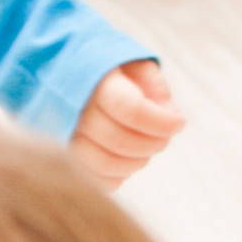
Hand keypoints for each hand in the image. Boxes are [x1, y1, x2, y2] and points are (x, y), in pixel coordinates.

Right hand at [67, 59, 183, 182]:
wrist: (62, 71)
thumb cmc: (105, 69)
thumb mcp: (132, 62)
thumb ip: (153, 83)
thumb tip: (169, 113)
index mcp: (92, 80)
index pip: (131, 110)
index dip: (160, 122)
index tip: (179, 123)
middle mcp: (72, 108)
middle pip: (120, 141)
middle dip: (153, 143)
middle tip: (165, 136)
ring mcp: (63, 136)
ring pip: (106, 165)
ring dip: (137, 161)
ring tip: (147, 147)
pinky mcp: (63, 157)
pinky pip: (94, 180)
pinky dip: (118, 175)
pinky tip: (127, 159)